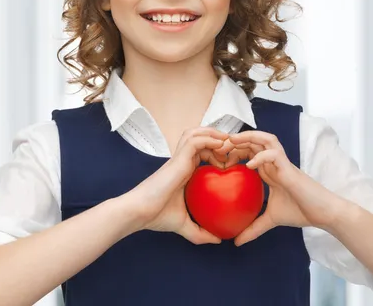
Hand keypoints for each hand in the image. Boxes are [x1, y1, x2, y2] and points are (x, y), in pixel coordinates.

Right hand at [127, 127, 232, 244]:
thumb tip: (219, 239)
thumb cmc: (157, 216)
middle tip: (232, 150)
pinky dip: (209, 139)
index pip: (203, 152)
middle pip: (201, 137)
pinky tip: (221, 146)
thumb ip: (201, 232)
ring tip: (227, 143)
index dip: (218, 153)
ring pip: (197, 133)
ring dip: (214, 134)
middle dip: (218, 138)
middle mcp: (182, 161)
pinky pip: (195, 141)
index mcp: (184, 171)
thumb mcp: (184, 225)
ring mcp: (179, 158)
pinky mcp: (177, 158)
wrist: (140, 212)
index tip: (232, 165)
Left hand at [225, 130, 349, 245]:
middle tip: (219, 146)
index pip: (249, 151)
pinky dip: (261, 156)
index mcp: (269, 170)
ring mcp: (283, 163)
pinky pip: (275, 154)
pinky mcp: (290, 168)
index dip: (234, 150)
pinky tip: (250, 165)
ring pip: (266, 139)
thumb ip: (253, 228)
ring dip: (249, 137)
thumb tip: (236, 242)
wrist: (323, 214)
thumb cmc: (300, 211)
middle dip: (237, 139)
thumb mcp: (270, 220)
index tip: (218, 159)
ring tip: (233, 142)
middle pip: (255, 140)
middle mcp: (274, 163)